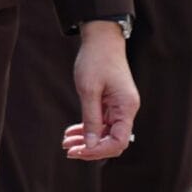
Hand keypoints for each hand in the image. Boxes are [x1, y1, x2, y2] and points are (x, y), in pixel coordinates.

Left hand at [64, 23, 138, 160]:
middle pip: (112, 141)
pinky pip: (101, 123)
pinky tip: (71, 133)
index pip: (118, 142)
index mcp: (126, 107)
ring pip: (105, 134)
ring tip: (66, 143)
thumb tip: (90, 145)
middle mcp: (126, 110)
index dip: (98, 151)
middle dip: (90, 148)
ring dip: (86, 140)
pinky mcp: (111, 104)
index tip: (78, 152)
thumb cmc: (95, 61)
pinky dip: (87, 129)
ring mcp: (119, 108)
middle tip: (67, 149)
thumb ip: (90, 118)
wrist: (101, 39)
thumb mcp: (89, 90)